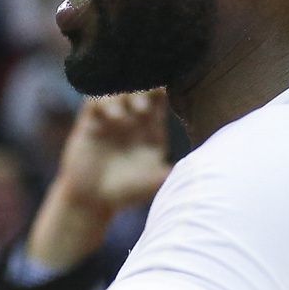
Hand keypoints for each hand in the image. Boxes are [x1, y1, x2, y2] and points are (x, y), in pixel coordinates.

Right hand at [24, 92, 170, 273]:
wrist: (92, 201)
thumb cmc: (126, 192)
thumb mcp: (154, 182)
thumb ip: (172, 170)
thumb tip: (198, 166)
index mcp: (152, 128)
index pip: (160, 99)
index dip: (162, 92)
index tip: (163, 98)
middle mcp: (132, 120)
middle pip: (140, 88)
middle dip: (143, 92)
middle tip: (142, 110)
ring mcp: (111, 120)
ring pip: (118, 89)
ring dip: (122, 97)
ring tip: (123, 118)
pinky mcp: (90, 123)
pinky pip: (95, 99)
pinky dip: (103, 101)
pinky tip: (110, 117)